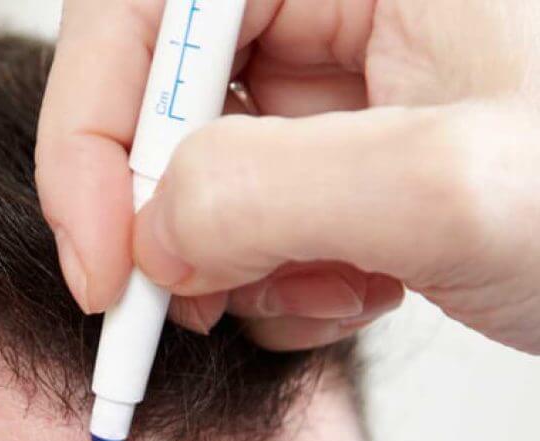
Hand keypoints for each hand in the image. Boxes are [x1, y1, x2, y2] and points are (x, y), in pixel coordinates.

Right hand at [37, 0, 539, 356]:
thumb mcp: (448, 190)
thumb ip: (267, 193)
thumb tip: (146, 232)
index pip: (146, 10)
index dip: (91, 136)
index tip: (102, 266)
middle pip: (165, 96)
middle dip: (165, 218)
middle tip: (178, 310)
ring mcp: (347, 69)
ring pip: (208, 168)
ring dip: (238, 261)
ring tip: (328, 293)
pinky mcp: (353, 142)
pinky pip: (261, 211)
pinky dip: (284, 276)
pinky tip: (357, 291)